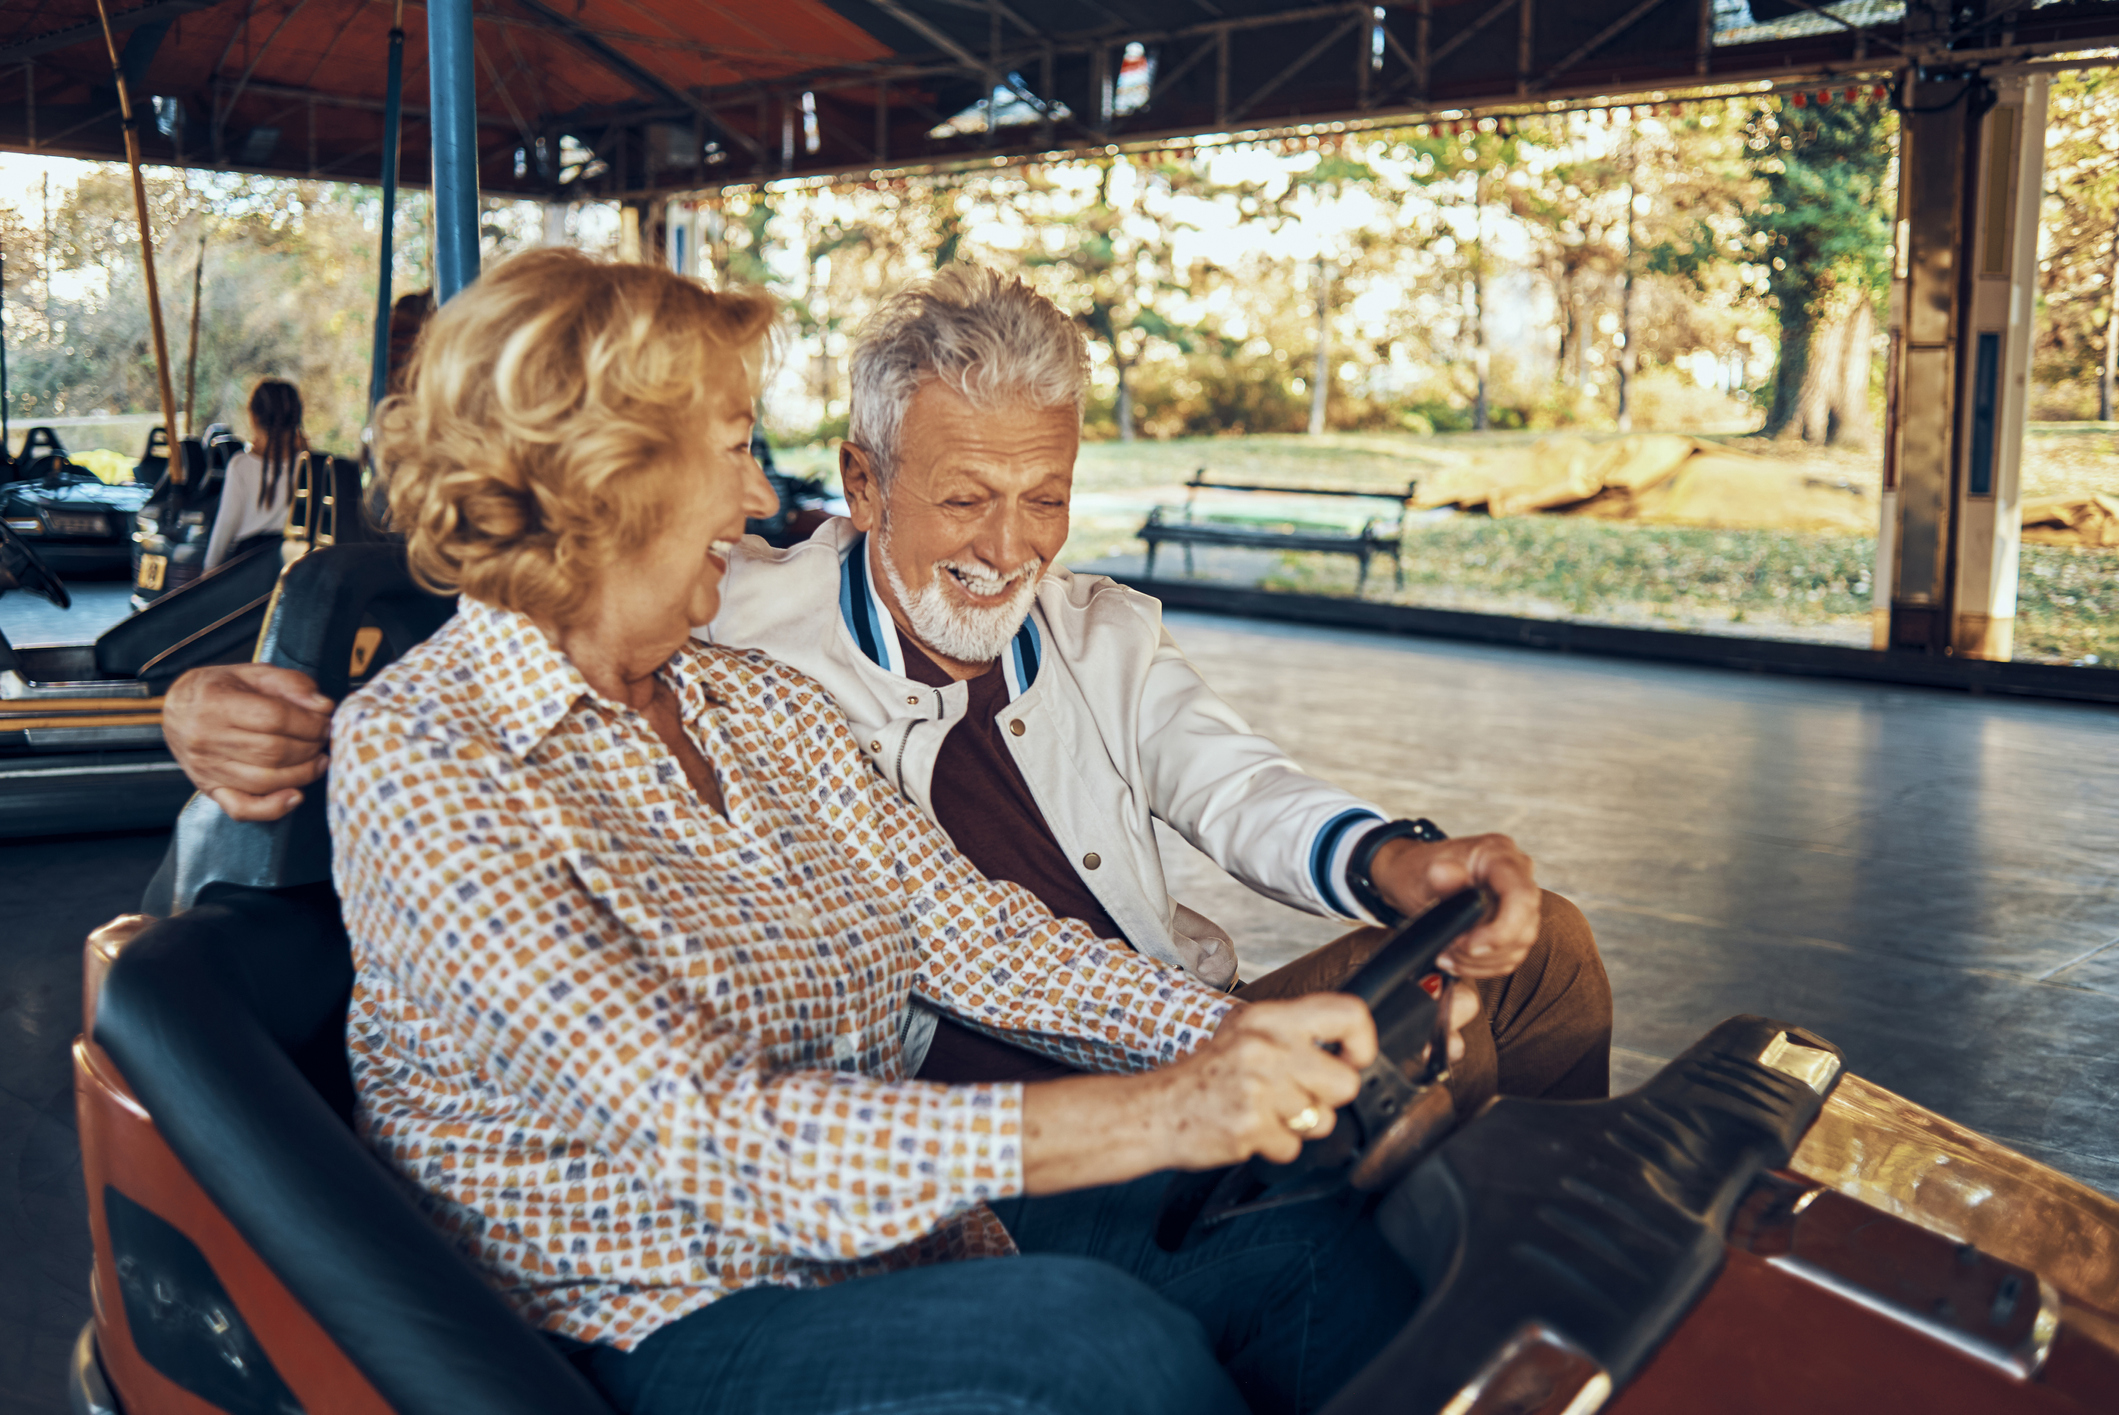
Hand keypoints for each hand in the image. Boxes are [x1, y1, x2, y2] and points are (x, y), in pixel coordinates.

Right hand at [163, 663, 333, 820]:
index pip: (274, 718)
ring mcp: (207, 768)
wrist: (174, 709)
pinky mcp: (210, 789)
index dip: (309, 723)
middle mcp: (207, 739)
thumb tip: (322, 706)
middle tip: (323, 739)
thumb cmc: (218, 689)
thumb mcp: (251, 673)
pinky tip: (295, 796)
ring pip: (265, 780)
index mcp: (216, 703)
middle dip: (310, 747)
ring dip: (303, 773)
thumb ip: (289, 683)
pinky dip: (272, 808)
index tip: (325, 721)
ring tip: (319, 760)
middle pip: (273, 751)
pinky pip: (243, 808)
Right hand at [1153, 995, 1376, 1169]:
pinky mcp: (1250, 1126)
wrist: (1156, 1110)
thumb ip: (1292, 1032)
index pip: (1347, 1014)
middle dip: (1326, 1098)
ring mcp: (1259, 1088)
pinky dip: (1274, 1147)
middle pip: (1345, 1082)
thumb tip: (1346, 1041)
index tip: (1352, 1058)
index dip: (1363, 1041)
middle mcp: (1267, 1048)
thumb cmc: (1205, 1074)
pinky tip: (1251, 1129)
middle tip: (1296, 1096)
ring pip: (1322, 1120)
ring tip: (1267, 1113)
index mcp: (1270, 1019)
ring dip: (1299, 1125)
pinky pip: (1292, 1148)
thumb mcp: (1245, 1030)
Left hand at [1368, 833, 1539, 979]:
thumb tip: (1447, 873)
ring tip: (1448, 956)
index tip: (1469, 946)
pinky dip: (1482, 965)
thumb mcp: (1420, 873)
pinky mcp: (1514, 923)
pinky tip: (1457, 959)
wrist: (1416, 879)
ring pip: (1518, 946)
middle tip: (1449, 951)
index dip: (1502, 929)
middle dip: (1486, 950)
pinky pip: (1509, 954)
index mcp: (1498, 854)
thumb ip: (1436, 875)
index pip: (1521, 896)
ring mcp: (1518, 900)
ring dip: (1482, 961)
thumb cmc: (1418, 871)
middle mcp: (1517, 875)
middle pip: (1524, 926)